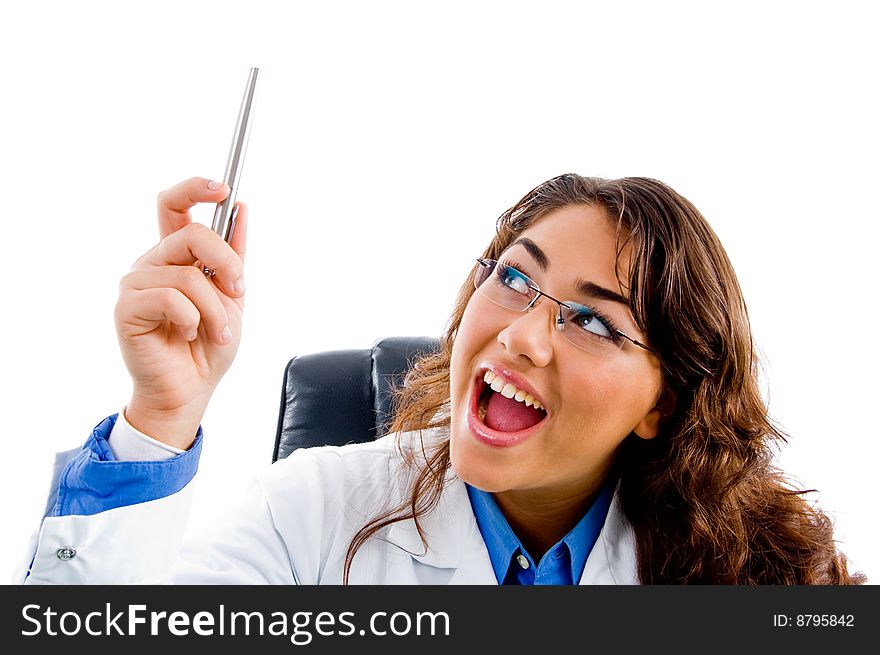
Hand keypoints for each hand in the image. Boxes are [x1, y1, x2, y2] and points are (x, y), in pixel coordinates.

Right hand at [114, 177, 247, 448]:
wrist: (191, 389)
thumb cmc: (207, 346)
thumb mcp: (233, 297)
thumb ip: (234, 255)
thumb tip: (241, 208)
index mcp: (175, 255)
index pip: (175, 206)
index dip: (196, 189)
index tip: (224, 188)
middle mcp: (152, 262)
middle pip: (192, 234)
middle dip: (227, 263)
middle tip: (239, 290)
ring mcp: (136, 283)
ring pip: (189, 275)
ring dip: (215, 310)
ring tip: (217, 333)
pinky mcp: (127, 308)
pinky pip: (171, 299)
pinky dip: (193, 320)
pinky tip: (187, 334)